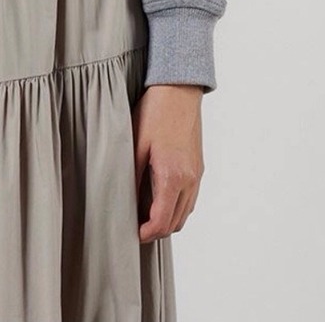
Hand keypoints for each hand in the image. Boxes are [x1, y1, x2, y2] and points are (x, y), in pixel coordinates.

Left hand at [132, 83, 204, 240]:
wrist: (179, 90)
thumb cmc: (155, 113)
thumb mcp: (136, 145)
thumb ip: (133, 177)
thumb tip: (126, 201)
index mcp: (172, 177)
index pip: (162, 222)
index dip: (146, 233)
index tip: (132, 232)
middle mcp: (189, 180)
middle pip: (176, 223)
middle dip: (156, 230)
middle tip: (135, 224)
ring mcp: (197, 174)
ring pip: (186, 213)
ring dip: (167, 219)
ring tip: (145, 212)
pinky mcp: (199, 167)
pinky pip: (190, 198)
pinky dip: (176, 205)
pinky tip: (159, 195)